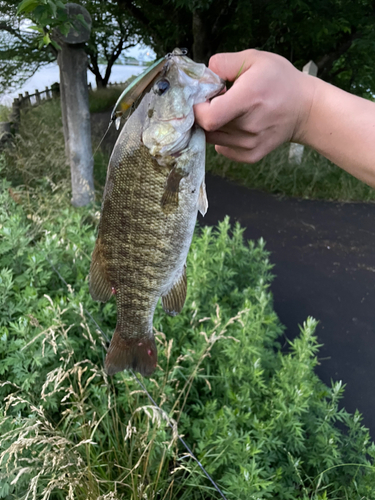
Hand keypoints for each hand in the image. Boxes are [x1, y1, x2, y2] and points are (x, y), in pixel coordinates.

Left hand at [194, 49, 316, 162]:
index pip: (209, 117)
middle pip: (207, 127)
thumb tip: (205, 75)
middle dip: (205, 113)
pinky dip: (222, 138)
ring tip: (230, 112)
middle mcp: (248, 126)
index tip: (204, 97)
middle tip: (218, 101)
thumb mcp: (255, 59)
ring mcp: (249, 144)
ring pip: (212, 139)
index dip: (198, 108)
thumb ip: (224, 63)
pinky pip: (223, 149)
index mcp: (248, 99)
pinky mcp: (251, 156)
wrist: (305, 109)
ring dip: (214, 126)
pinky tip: (236, 125)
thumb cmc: (279, 80)